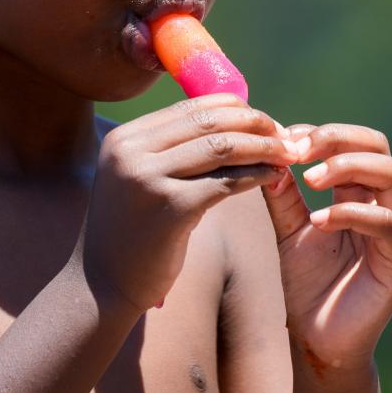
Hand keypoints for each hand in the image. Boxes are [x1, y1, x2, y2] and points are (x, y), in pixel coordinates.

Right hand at [77, 94, 293, 312]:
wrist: (103, 287)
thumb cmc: (134, 232)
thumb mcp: (141, 178)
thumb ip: (172, 149)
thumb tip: (232, 118)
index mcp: (125, 138)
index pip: (191, 106)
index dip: (236, 109)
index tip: (265, 121)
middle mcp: (131, 151)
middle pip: (209, 121)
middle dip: (255, 124)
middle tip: (286, 136)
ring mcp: (148, 178)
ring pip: (221, 147)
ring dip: (263, 148)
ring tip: (288, 155)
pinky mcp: (170, 208)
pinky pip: (225, 182)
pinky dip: (256, 176)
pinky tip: (274, 179)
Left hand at [261, 123, 391, 370]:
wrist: (317, 338)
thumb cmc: (307, 282)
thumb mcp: (288, 229)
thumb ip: (283, 194)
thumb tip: (270, 152)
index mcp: (360, 191)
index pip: (354, 141)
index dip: (320, 133)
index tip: (284, 137)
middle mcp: (385, 203)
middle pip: (378, 146)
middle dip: (338, 139)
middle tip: (298, 150)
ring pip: (391, 174)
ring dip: (348, 167)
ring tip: (310, 179)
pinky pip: (386, 222)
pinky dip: (351, 213)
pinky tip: (318, 221)